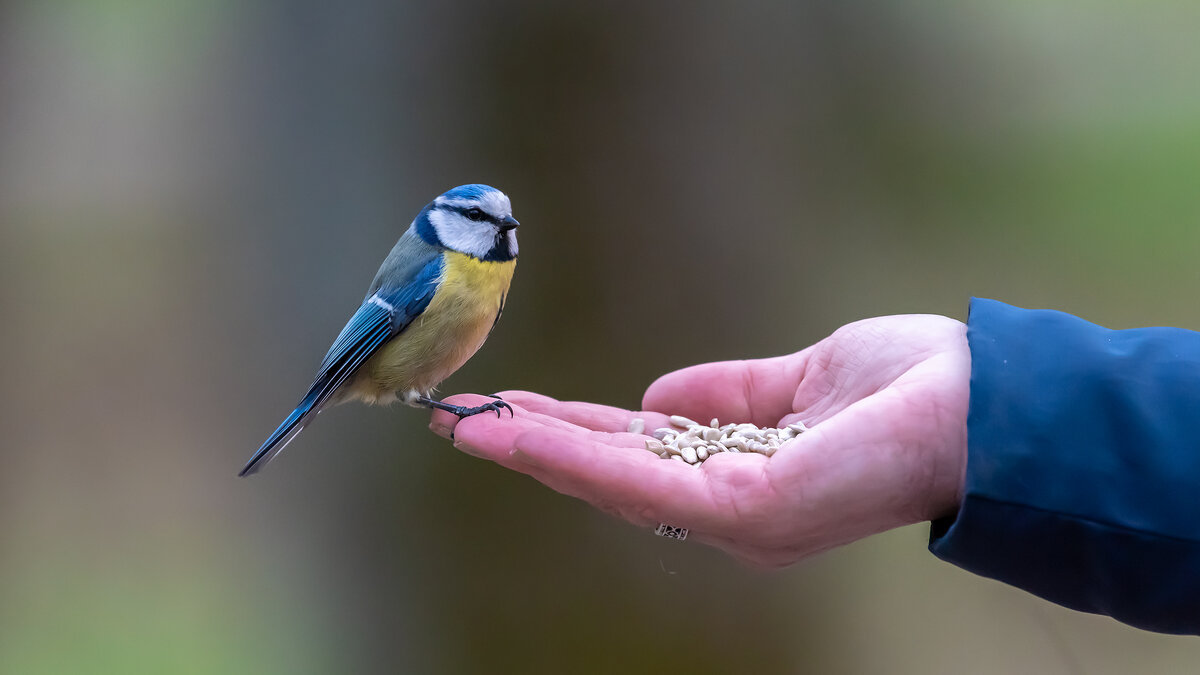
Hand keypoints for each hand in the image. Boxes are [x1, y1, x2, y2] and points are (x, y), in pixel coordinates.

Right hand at [429, 314, 969, 567]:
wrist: (986, 403)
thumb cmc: (910, 387)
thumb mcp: (796, 381)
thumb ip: (726, 393)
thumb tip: (650, 394)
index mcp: (741, 477)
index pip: (638, 454)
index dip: (571, 433)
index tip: (512, 410)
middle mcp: (728, 510)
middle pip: (610, 474)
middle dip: (531, 445)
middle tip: (458, 420)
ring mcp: (732, 518)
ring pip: (608, 482)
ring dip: (530, 451)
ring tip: (463, 426)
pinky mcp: (740, 512)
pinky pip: (637, 481)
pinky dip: (571, 457)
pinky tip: (516, 434)